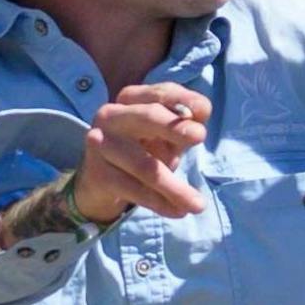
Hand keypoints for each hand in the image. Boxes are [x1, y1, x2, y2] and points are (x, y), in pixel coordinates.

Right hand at [69, 72, 213, 230]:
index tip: (205, 111)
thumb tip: (201, 114)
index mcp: (131, 99)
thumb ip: (182, 125)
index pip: (160, 93)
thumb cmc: (140, 149)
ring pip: (144, 164)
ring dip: (174, 188)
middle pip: (148, 117)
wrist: (100, 181)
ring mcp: (100, 144)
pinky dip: (159, 203)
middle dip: (175, 127)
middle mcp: (111, 116)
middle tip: (200, 136)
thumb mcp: (164, 135)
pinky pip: (134, 190)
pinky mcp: (98, 174)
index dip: (184, 100)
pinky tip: (178, 212)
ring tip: (197, 205)